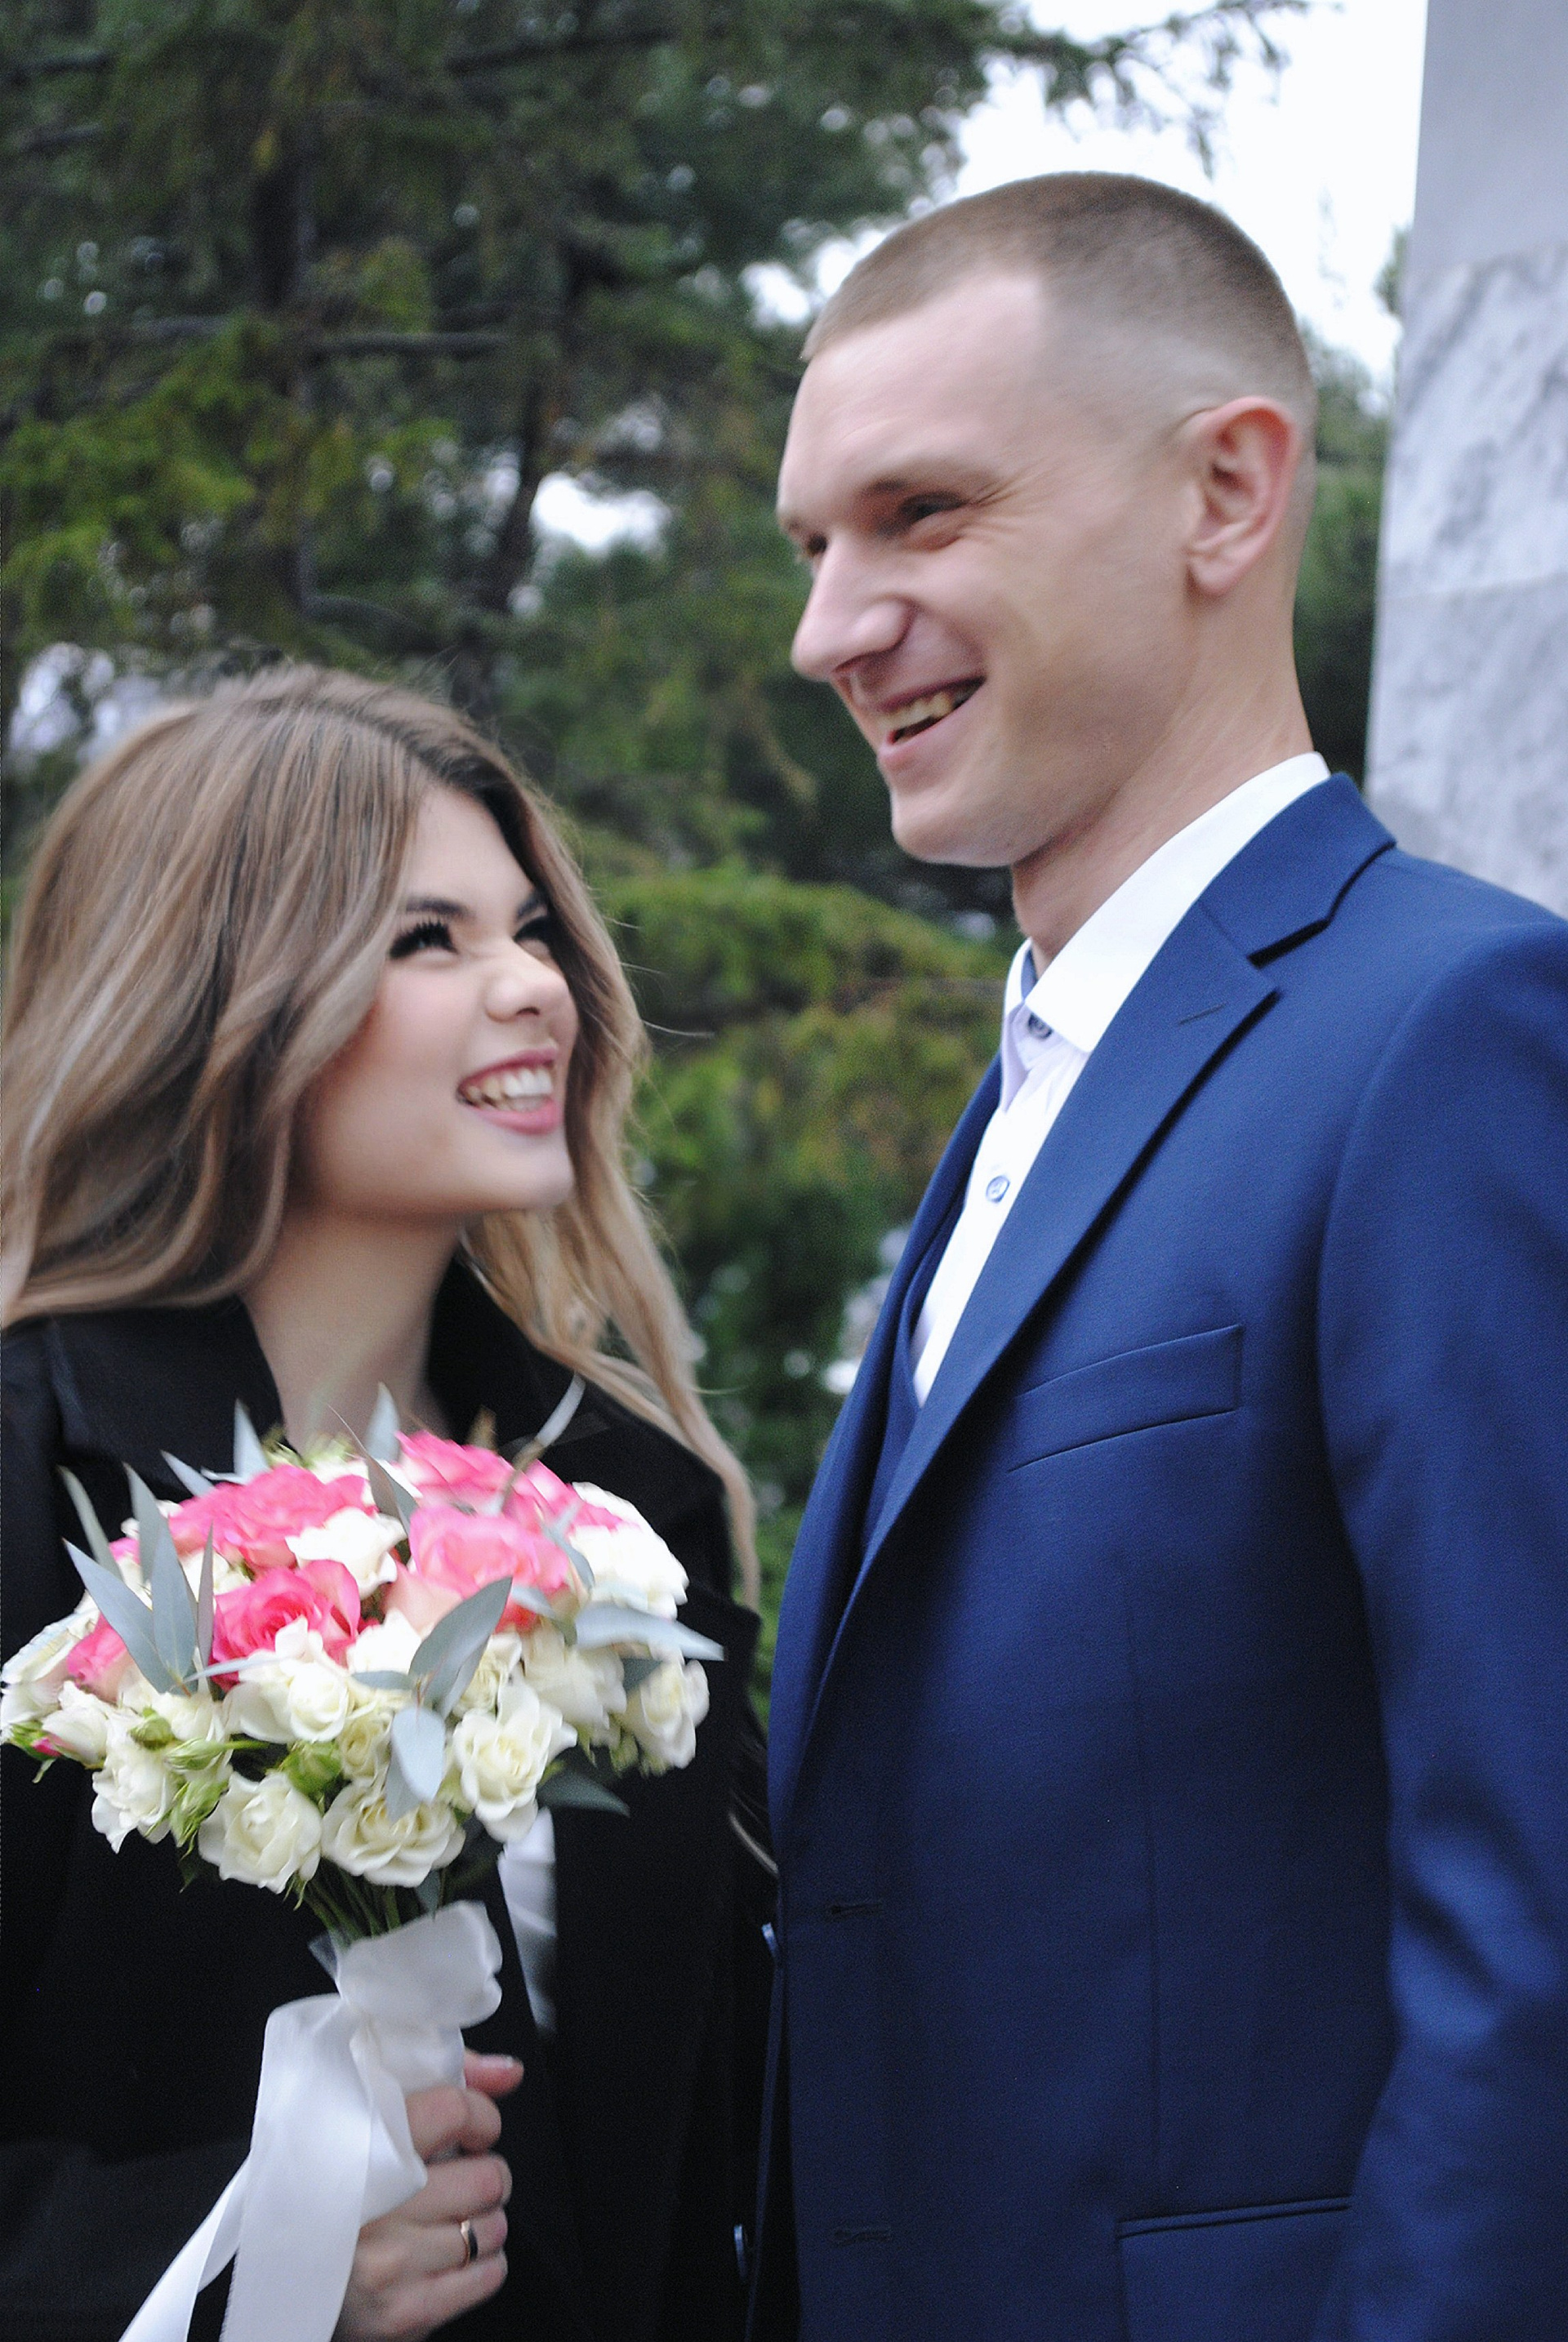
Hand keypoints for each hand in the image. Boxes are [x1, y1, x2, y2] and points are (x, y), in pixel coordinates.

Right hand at [336, 2052, 523, 2340]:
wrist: (281, 2269)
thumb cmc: (338, 2182)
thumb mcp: (375, 2119)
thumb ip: (448, 2083)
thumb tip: (509, 2072)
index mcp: (361, 2147)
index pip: (455, 2110)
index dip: (479, 2116)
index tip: (472, 2128)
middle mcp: (374, 2208)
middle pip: (487, 2177)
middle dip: (484, 2175)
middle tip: (457, 2179)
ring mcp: (389, 2264)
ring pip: (493, 2228)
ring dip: (481, 2221)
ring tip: (446, 2218)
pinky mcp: (402, 2312)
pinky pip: (487, 2276)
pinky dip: (482, 2264)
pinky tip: (448, 2254)